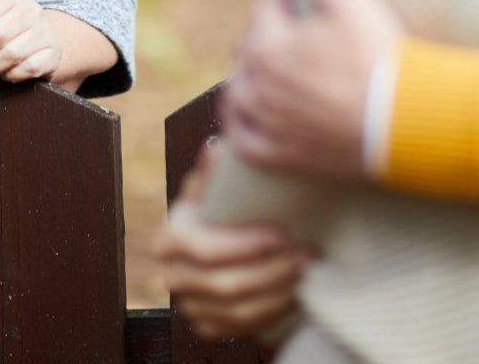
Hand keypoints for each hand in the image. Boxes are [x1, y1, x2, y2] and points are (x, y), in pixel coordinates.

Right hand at [156, 144, 308, 340]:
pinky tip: (299, 293)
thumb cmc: (216, 208)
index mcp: (168, 240)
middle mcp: (173, 277)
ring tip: (309, 271)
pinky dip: (274, 312)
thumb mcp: (211, 187)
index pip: (205, 251)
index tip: (281, 233)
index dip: (244, 246)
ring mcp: (190, 306)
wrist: (215, 245)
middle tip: (307, 254)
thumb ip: (212, 172)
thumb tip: (215, 150)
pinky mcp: (209, 326)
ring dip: (278, 292)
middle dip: (271, 271)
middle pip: (225, 284)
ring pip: (238, 310)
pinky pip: (243, 327)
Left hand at [225, 0, 403, 179]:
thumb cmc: (380, 54)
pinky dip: (243, 127)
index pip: (267, 9)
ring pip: (240, 95)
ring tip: (277, 69)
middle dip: (272, 35)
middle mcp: (258, 87)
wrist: (409, 121)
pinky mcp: (281, 158)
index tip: (315, 0)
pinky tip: (254, 117)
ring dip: (252, 77)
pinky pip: (245, 142)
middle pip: (252, 50)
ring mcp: (268, 126)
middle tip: (304, 32)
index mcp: (267, 46)